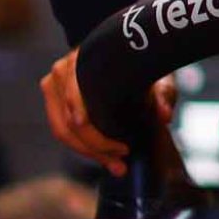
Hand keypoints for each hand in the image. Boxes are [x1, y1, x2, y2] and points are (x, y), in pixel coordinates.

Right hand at [39, 49, 178, 177]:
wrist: (126, 53)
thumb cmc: (142, 63)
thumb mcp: (159, 76)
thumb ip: (164, 93)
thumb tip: (164, 115)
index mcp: (86, 58)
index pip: (79, 102)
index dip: (97, 133)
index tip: (123, 149)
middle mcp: (64, 69)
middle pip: (70, 122)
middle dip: (95, 149)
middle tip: (121, 165)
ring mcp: (55, 83)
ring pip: (63, 130)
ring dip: (88, 152)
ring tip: (116, 165)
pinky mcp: (53, 97)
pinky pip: (61, 129)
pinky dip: (81, 147)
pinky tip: (105, 157)